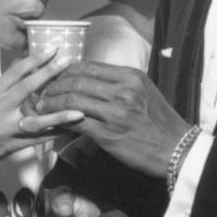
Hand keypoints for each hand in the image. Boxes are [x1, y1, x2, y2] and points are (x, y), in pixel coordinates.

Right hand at [0, 47, 83, 182]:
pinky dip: (55, 134)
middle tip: (68, 61)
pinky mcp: (13, 146)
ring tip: (79, 109)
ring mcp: (6, 129)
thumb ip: (3, 88)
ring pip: (36, 119)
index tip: (52, 49)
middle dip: (49, 73)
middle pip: (27, 87)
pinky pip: (38, 139)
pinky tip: (71, 130)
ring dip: (59, 114)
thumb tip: (23, 67)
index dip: (34, 59)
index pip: (14, 72)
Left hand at [34, 61, 189, 178]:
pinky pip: (75, 123)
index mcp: (130, 76)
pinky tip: (50, 123)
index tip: (54, 76)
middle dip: (54, 85)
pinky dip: (59, 121)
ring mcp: (114, 112)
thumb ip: (119, 84)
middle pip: (77, 80)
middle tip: (41, 91)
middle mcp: (122, 90)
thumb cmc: (160, 123)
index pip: (88, 66)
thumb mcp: (144, 92)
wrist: (177, 149)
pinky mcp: (108, 134)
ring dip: (51, 102)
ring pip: (72, 100)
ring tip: (39, 105)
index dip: (66, 70)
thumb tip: (91, 82)